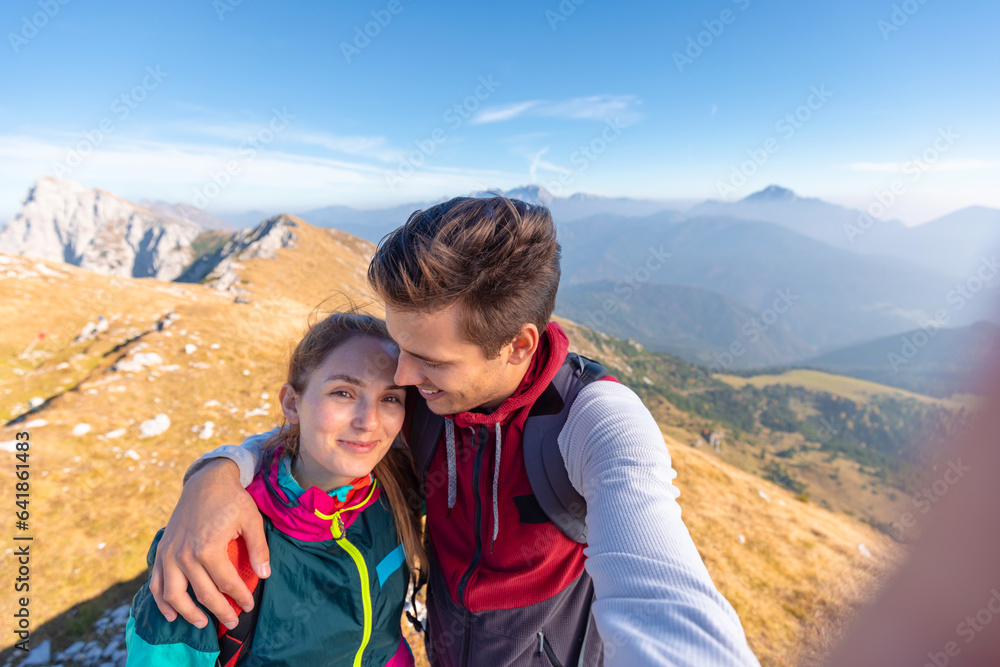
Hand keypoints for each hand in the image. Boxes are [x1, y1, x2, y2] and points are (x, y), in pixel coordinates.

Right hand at [149, 458, 269, 628]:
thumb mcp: (251, 519)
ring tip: (203, 623)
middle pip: (203, 594)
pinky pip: (156, 583)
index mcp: (209, 547)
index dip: (240, 597)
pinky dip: (161, 601)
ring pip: (175, 595)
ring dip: (188, 613)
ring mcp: (170, 554)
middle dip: (221, 612)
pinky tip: (172, 613)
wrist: (206, 481)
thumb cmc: (231, 499)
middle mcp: (185, 554)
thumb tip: (265, 574)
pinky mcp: (162, 551)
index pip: (227, 583)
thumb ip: (258, 548)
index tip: (248, 606)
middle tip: (233, 622)